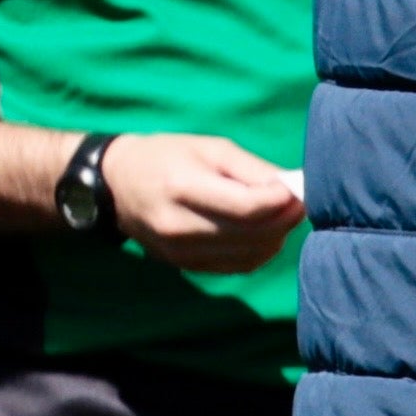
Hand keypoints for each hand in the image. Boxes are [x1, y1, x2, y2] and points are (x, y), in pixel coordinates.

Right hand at [102, 132, 307, 272]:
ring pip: (249, 255)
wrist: (117, 184)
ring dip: (276, 237)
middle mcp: (178, 226)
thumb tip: (293, 189)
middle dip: (284, 219)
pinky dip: (259, 251)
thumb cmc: (169, 157)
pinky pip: (237, 267)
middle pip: (252, 234)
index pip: (247, 207)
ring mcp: (179, 252)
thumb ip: (253, 169)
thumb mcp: (211, 148)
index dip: (282, 201)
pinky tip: (264, 233)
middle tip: (298, 202)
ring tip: (281, 216)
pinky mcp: (184, 266)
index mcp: (183, 188)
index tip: (296, 189)